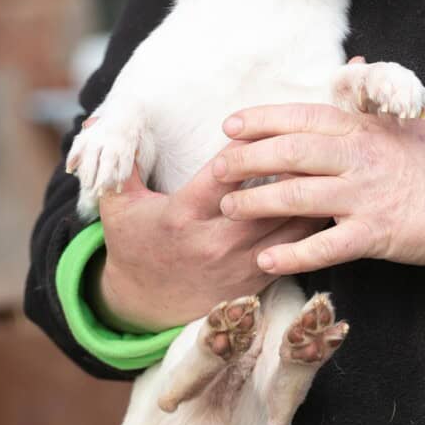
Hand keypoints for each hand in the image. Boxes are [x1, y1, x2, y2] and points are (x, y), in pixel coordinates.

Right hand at [93, 145, 322, 331]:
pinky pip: (296, 250)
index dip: (247, 149)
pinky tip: (326, 199)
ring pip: (289, 226)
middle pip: (266, 200)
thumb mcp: (118, 206)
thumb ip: (118, 162)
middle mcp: (215, 242)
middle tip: (313, 140)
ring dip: (310, 196)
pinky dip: (312, 224)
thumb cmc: (135, 245)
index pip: (223, 176)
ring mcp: (240, 264)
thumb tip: (96, 118)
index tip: (264, 126)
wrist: (146, 306)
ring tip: (327, 165)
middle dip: (291, 170)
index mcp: (183, 216)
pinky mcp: (257, 280)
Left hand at [212, 104, 424, 274]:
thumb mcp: (406, 119)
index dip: (262, 120)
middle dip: (247, 160)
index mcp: (363, 128)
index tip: (230, 126)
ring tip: (229, 208)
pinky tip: (265, 260)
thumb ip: (372, 99)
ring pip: (298, 197)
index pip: (301, 117)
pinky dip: (292, 254)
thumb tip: (354, 62)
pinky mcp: (376, 233)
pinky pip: (324, 246)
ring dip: (257, 203)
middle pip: (290, 154)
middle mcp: (359, 157)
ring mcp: (365, 196)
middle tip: (217, 169)